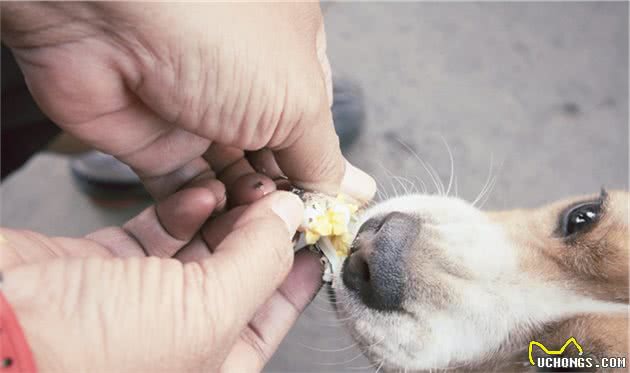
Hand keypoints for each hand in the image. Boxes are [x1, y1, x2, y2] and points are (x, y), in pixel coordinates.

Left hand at [1, 2, 374, 201]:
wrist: (108, 18)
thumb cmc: (212, 32)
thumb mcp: (296, 98)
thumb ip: (321, 156)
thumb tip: (349, 192)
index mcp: (288, 59)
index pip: (314, 130)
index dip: (323, 175)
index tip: (331, 216)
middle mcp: (243, 87)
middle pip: (274, 161)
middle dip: (286, 197)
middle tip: (294, 228)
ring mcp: (197, 116)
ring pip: (231, 182)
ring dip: (246, 209)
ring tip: (258, 225)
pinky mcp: (153, 144)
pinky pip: (184, 191)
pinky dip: (201, 209)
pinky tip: (217, 214)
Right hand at [1, 186, 320, 371]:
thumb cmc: (91, 352)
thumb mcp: (203, 314)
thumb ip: (257, 263)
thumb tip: (289, 218)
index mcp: (209, 365)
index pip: (269, 319)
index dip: (296, 276)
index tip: (315, 234)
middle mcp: (177, 335)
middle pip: (237, 276)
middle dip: (260, 234)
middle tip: (281, 196)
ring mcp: (140, 297)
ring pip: (201, 247)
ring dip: (226, 215)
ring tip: (247, 187)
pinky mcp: (106, 261)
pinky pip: (160, 229)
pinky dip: (183, 208)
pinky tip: (201, 191)